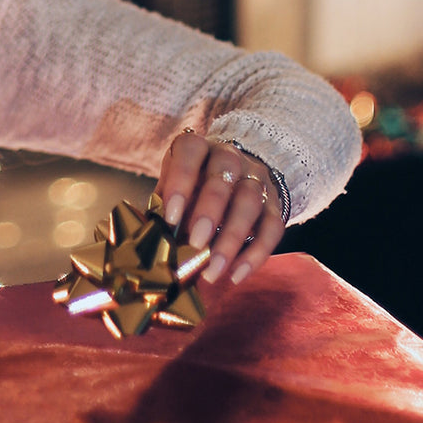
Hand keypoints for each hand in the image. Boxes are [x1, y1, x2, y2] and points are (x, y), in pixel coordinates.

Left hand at [156, 130, 285, 288]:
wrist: (235, 174)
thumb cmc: (193, 185)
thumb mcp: (173, 186)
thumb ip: (163, 208)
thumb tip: (148, 243)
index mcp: (198, 148)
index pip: (191, 153)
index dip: (181, 182)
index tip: (171, 217)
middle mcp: (230, 158)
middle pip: (224, 179)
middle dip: (209, 213)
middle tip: (195, 244)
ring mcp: (255, 179)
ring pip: (250, 203)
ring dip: (231, 239)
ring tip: (213, 270)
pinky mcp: (274, 203)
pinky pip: (273, 226)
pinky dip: (256, 254)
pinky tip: (236, 275)